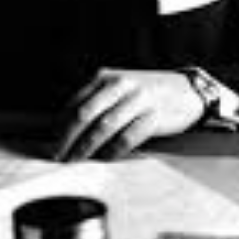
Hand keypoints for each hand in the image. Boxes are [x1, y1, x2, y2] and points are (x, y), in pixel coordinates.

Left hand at [54, 68, 204, 161]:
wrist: (187, 90)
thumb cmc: (146, 94)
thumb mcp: (118, 88)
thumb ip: (96, 102)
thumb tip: (65, 129)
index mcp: (106, 77)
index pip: (75, 103)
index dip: (61, 125)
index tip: (51, 143)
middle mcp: (120, 85)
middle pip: (85, 114)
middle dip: (68, 138)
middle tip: (58, 156)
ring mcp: (138, 99)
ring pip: (104, 127)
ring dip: (86, 147)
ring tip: (76, 161)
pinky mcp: (154, 115)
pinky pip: (128, 137)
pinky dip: (113, 150)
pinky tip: (105, 159)